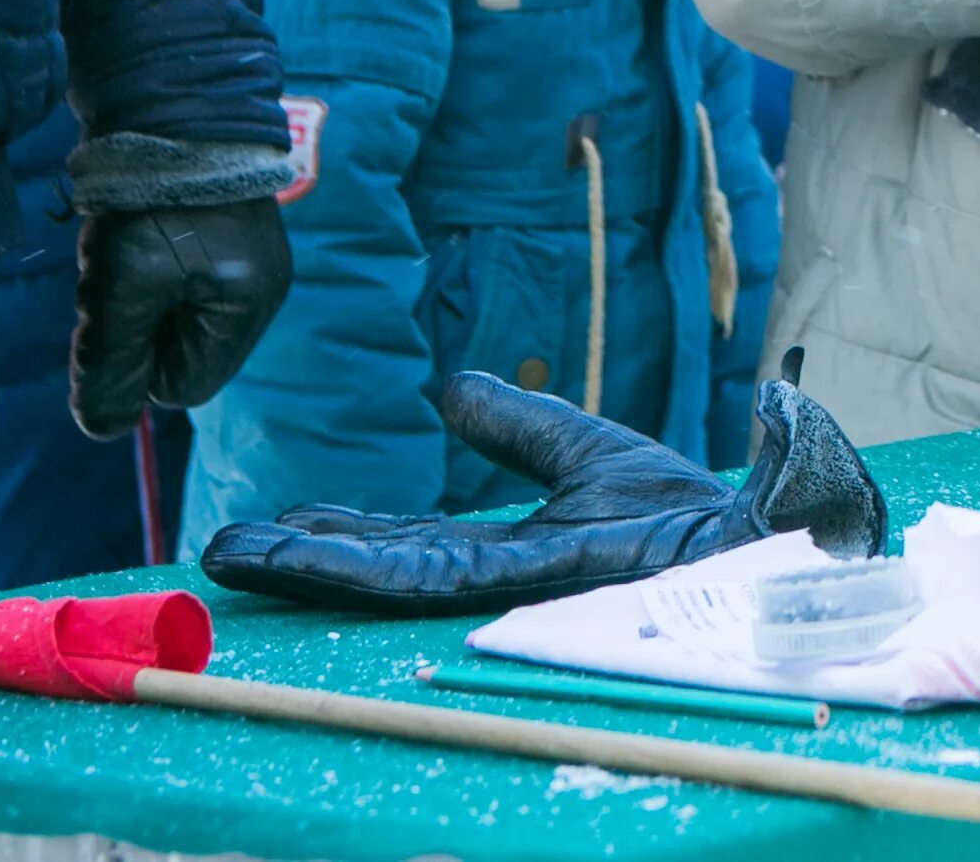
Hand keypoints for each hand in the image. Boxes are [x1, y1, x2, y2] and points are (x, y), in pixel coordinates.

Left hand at [72, 198, 292, 436]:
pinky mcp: (227, 229)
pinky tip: (134, 228)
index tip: (114, 314)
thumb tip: (102, 429)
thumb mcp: (122, 288)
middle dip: (134, 324)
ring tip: (122, 243)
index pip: (182, 386)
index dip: (136, 363)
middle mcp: (260, 289)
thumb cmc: (153, 202)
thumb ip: (110, 362)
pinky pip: (176, 277)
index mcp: (248, 308)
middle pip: (176, 350)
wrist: (171, 102)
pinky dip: (145, 264)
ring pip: (170, 313)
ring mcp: (247, 257)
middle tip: (114, 274)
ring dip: (133, 292)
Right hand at [200, 359, 886, 615]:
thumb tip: (450, 389)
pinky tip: (301, 555)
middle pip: (382, 570)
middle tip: (223, 548)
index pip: (411, 545)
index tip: (283, 518)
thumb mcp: (590, 453)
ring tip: (230, 553)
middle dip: (304, 559)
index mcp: (513, 549)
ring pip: (386, 583)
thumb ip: (519, 428)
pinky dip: (358, 571)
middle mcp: (499, 578)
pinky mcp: (523, 587)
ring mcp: (505, 589)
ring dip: (307, 568)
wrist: (757, 535)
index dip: (345, 533)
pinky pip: (427, 580)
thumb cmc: (692, 509)